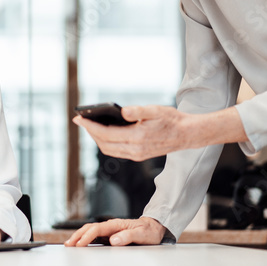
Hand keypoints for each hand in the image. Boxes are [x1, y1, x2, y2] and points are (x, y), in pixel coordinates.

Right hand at [64, 217, 166, 246]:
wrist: (155, 228)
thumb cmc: (149, 231)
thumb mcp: (142, 234)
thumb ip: (128, 236)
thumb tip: (114, 240)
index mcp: (116, 225)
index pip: (97, 229)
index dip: (87, 237)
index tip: (80, 245)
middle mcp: (111, 226)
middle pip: (89, 228)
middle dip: (78, 236)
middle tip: (68, 244)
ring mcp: (110, 230)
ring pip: (90, 231)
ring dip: (79, 236)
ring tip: (69, 244)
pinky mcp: (111, 235)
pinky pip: (95, 235)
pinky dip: (85, 238)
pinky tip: (81, 244)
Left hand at [72, 105, 246, 160]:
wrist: (187, 135)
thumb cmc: (172, 120)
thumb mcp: (156, 110)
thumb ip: (138, 111)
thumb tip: (121, 112)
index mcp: (137, 138)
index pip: (106, 134)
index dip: (90, 126)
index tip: (79, 118)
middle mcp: (135, 150)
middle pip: (104, 144)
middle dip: (90, 132)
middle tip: (81, 120)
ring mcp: (137, 154)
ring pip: (109, 150)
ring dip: (97, 139)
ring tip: (89, 126)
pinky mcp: (139, 155)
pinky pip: (116, 151)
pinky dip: (106, 143)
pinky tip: (104, 133)